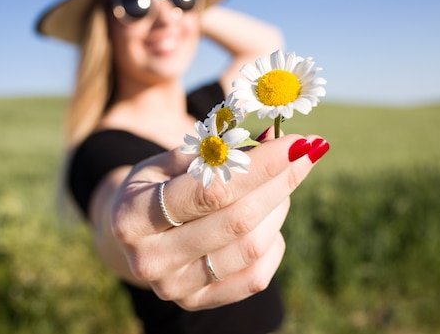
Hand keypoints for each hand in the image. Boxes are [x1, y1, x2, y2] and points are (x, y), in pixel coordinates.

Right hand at [107, 132, 328, 309]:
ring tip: (282, 180)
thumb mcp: (168, 160)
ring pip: (251, 248)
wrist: (132, 233)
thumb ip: (214, 150)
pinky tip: (269, 218)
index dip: (261, 166)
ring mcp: (174, 288)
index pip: (212, 190)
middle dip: (281, 181)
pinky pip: (255, 277)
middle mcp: (150, 260)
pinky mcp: (198, 302)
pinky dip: (273, 243)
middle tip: (307, 152)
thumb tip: (271, 138)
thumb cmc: (155, 186)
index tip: (297, 142)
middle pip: (237, 220)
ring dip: (278, 207)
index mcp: (133, 217)